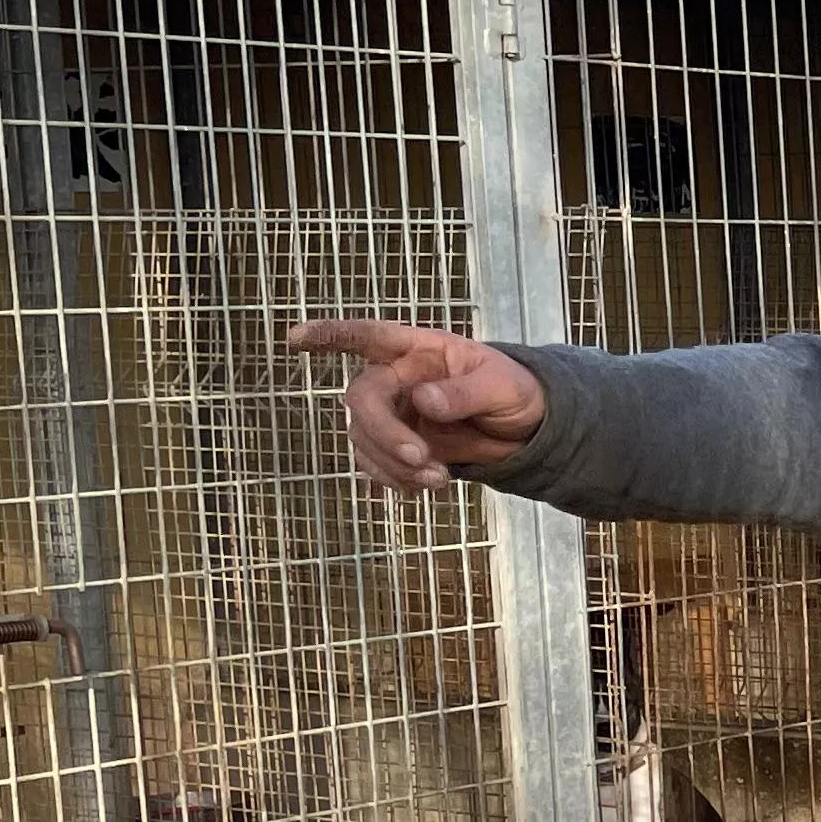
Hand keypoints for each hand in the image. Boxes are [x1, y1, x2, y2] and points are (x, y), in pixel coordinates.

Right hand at [290, 319, 548, 492]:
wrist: (524, 431)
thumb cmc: (514, 393)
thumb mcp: (503, 387)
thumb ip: (465, 392)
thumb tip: (423, 400)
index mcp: (420, 351)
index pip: (370, 336)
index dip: (330, 335)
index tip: (296, 339)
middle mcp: (397, 379)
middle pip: (362, 399)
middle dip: (383, 432)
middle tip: (419, 459)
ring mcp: (393, 414)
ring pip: (363, 437)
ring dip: (392, 463)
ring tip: (437, 479)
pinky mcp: (395, 446)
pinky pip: (375, 464)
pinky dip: (394, 479)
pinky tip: (426, 485)